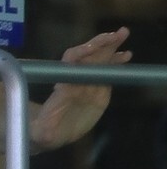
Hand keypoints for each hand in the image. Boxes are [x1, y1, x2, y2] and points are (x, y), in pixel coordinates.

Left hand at [32, 27, 130, 150]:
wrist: (52, 133)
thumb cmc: (43, 131)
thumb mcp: (42, 133)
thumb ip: (45, 130)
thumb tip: (47, 130)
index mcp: (62, 85)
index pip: (70, 62)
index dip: (81, 53)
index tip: (92, 48)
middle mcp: (75, 79)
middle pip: (87, 56)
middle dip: (100, 44)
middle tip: (117, 34)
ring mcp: (86, 83)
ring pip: (98, 60)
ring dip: (110, 48)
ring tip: (124, 35)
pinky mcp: (97, 89)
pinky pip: (106, 72)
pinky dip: (115, 62)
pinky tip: (126, 55)